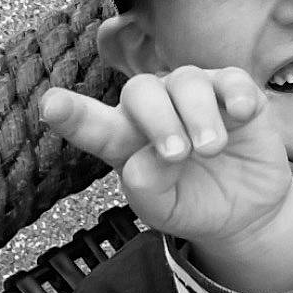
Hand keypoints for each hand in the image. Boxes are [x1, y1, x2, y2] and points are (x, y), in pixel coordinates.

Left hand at [40, 70, 292, 253]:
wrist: (241, 211)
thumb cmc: (190, 204)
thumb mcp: (164, 212)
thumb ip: (148, 191)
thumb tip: (147, 162)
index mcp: (125, 138)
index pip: (93, 123)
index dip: (73, 114)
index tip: (51, 107)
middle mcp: (155, 107)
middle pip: (142, 92)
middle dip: (157, 119)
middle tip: (177, 155)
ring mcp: (195, 96)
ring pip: (187, 82)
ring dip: (197, 114)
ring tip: (210, 149)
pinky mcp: (235, 94)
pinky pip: (232, 80)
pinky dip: (236, 93)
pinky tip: (241, 113)